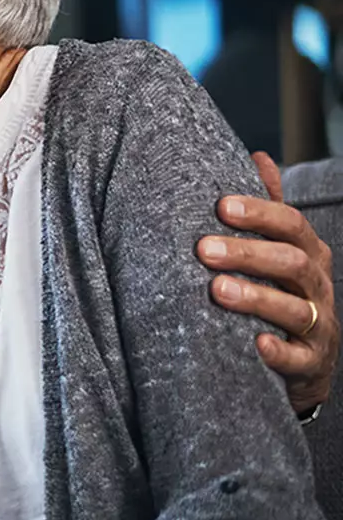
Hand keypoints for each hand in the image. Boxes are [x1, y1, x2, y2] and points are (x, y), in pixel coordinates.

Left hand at [198, 151, 338, 414]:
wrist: (301, 363)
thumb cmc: (279, 293)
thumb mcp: (277, 250)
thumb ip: (268, 210)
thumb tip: (259, 155)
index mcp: (308, 254)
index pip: (291, 226)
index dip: (260, 214)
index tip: (220, 205)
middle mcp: (317, 287)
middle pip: (291, 264)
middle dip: (248, 254)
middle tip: (203, 249)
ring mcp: (318, 327)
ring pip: (295, 310)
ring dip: (256, 298)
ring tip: (217, 290)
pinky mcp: (309, 364)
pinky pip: (298, 359)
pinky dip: (279, 352)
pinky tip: (256, 344)